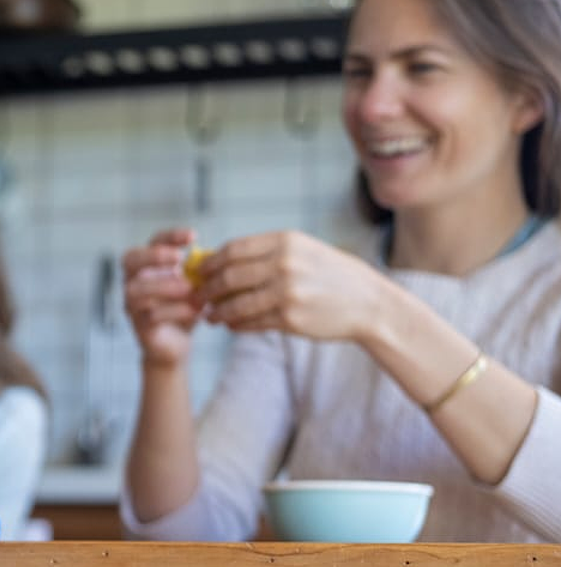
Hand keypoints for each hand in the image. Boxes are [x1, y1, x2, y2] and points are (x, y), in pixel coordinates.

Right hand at [122, 226, 203, 366]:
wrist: (175, 346)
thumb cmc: (182, 310)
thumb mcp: (192, 287)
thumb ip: (196, 272)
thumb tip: (210, 257)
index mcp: (147, 268)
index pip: (151, 242)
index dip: (170, 236)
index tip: (193, 236)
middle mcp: (133, 283)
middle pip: (130, 260)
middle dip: (154, 256)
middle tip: (179, 258)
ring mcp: (132, 306)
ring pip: (137, 289)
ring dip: (164, 285)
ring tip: (189, 288)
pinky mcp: (140, 327)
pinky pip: (150, 315)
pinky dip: (174, 310)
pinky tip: (194, 310)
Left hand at [195, 230, 384, 342]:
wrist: (368, 303)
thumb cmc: (331, 275)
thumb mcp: (304, 250)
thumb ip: (266, 253)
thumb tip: (220, 260)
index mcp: (286, 241)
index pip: (233, 249)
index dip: (210, 262)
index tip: (199, 272)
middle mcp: (285, 264)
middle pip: (229, 277)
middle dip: (206, 289)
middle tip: (197, 297)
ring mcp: (288, 293)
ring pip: (236, 304)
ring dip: (217, 312)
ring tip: (210, 316)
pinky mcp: (290, 319)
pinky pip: (251, 323)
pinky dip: (235, 325)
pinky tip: (230, 325)